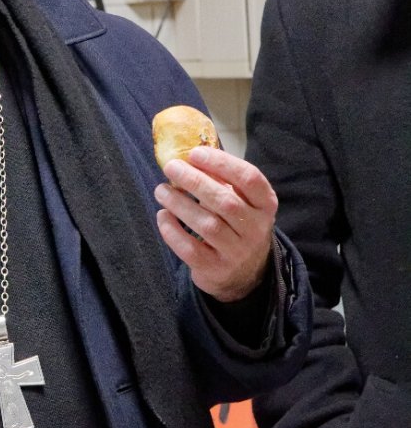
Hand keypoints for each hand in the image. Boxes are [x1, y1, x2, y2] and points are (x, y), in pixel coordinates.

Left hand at [154, 147, 276, 302]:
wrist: (245, 274)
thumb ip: (222, 180)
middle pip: (225, 201)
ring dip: (180, 204)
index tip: (195, 154)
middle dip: (194, 181)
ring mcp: (237, 252)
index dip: (222, 163)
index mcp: (265, 204)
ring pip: (207, 225)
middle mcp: (256, 229)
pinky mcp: (216, 269)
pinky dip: (173, 231)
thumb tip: (188, 156)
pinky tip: (163, 216)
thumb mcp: (241, 202)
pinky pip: (191, 249)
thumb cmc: (236, 224)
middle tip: (171, 167)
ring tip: (161, 190)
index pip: (250, 179)